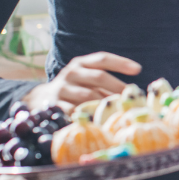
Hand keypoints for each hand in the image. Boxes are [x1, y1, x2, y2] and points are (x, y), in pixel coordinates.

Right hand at [23, 52, 141, 112]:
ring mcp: (62, 88)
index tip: (138, 69)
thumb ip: (105, 83)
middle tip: (131, 97)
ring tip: (120, 110)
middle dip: (117, 86)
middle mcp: (71, 72)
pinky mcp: (54, 105)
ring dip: (105, 103)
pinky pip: (75, 111)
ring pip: (88, 95)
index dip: (120, 63)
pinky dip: (88, 116)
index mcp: (81, 63)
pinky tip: (99, 120)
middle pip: (98, 76)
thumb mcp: (86, 79)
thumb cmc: (74, 88)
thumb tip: (132, 94)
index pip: (102, 58)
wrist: (40, 99)